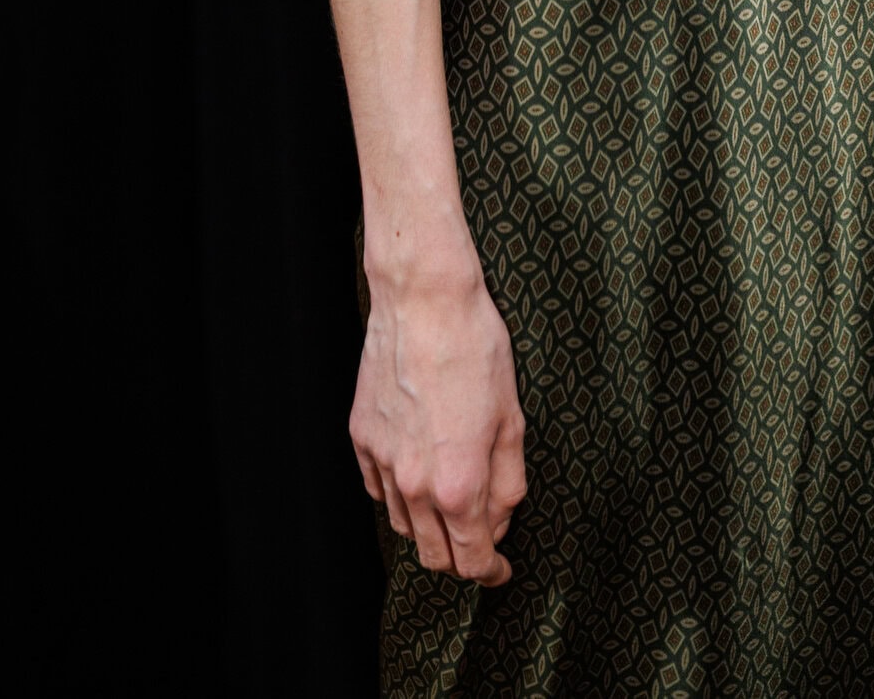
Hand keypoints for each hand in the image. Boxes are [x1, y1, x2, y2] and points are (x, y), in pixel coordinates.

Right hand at [352, 257, 527, 584]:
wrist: (424, 300)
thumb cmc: (476, 349)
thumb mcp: (512, 419)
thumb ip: (507, 483)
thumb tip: (500, 521)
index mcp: (458, 484)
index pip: (471, 561)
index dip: (491, 572)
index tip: (501, 569)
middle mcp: (414, 483)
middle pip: (433, 554)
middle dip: (461, 557)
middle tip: (481, 540)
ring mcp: (382, 461)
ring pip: (404, 525)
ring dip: (430, 526)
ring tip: (452, 500)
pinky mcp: (361, 436)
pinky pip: (378, 488)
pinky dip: (400, 494)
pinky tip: (419, 472)